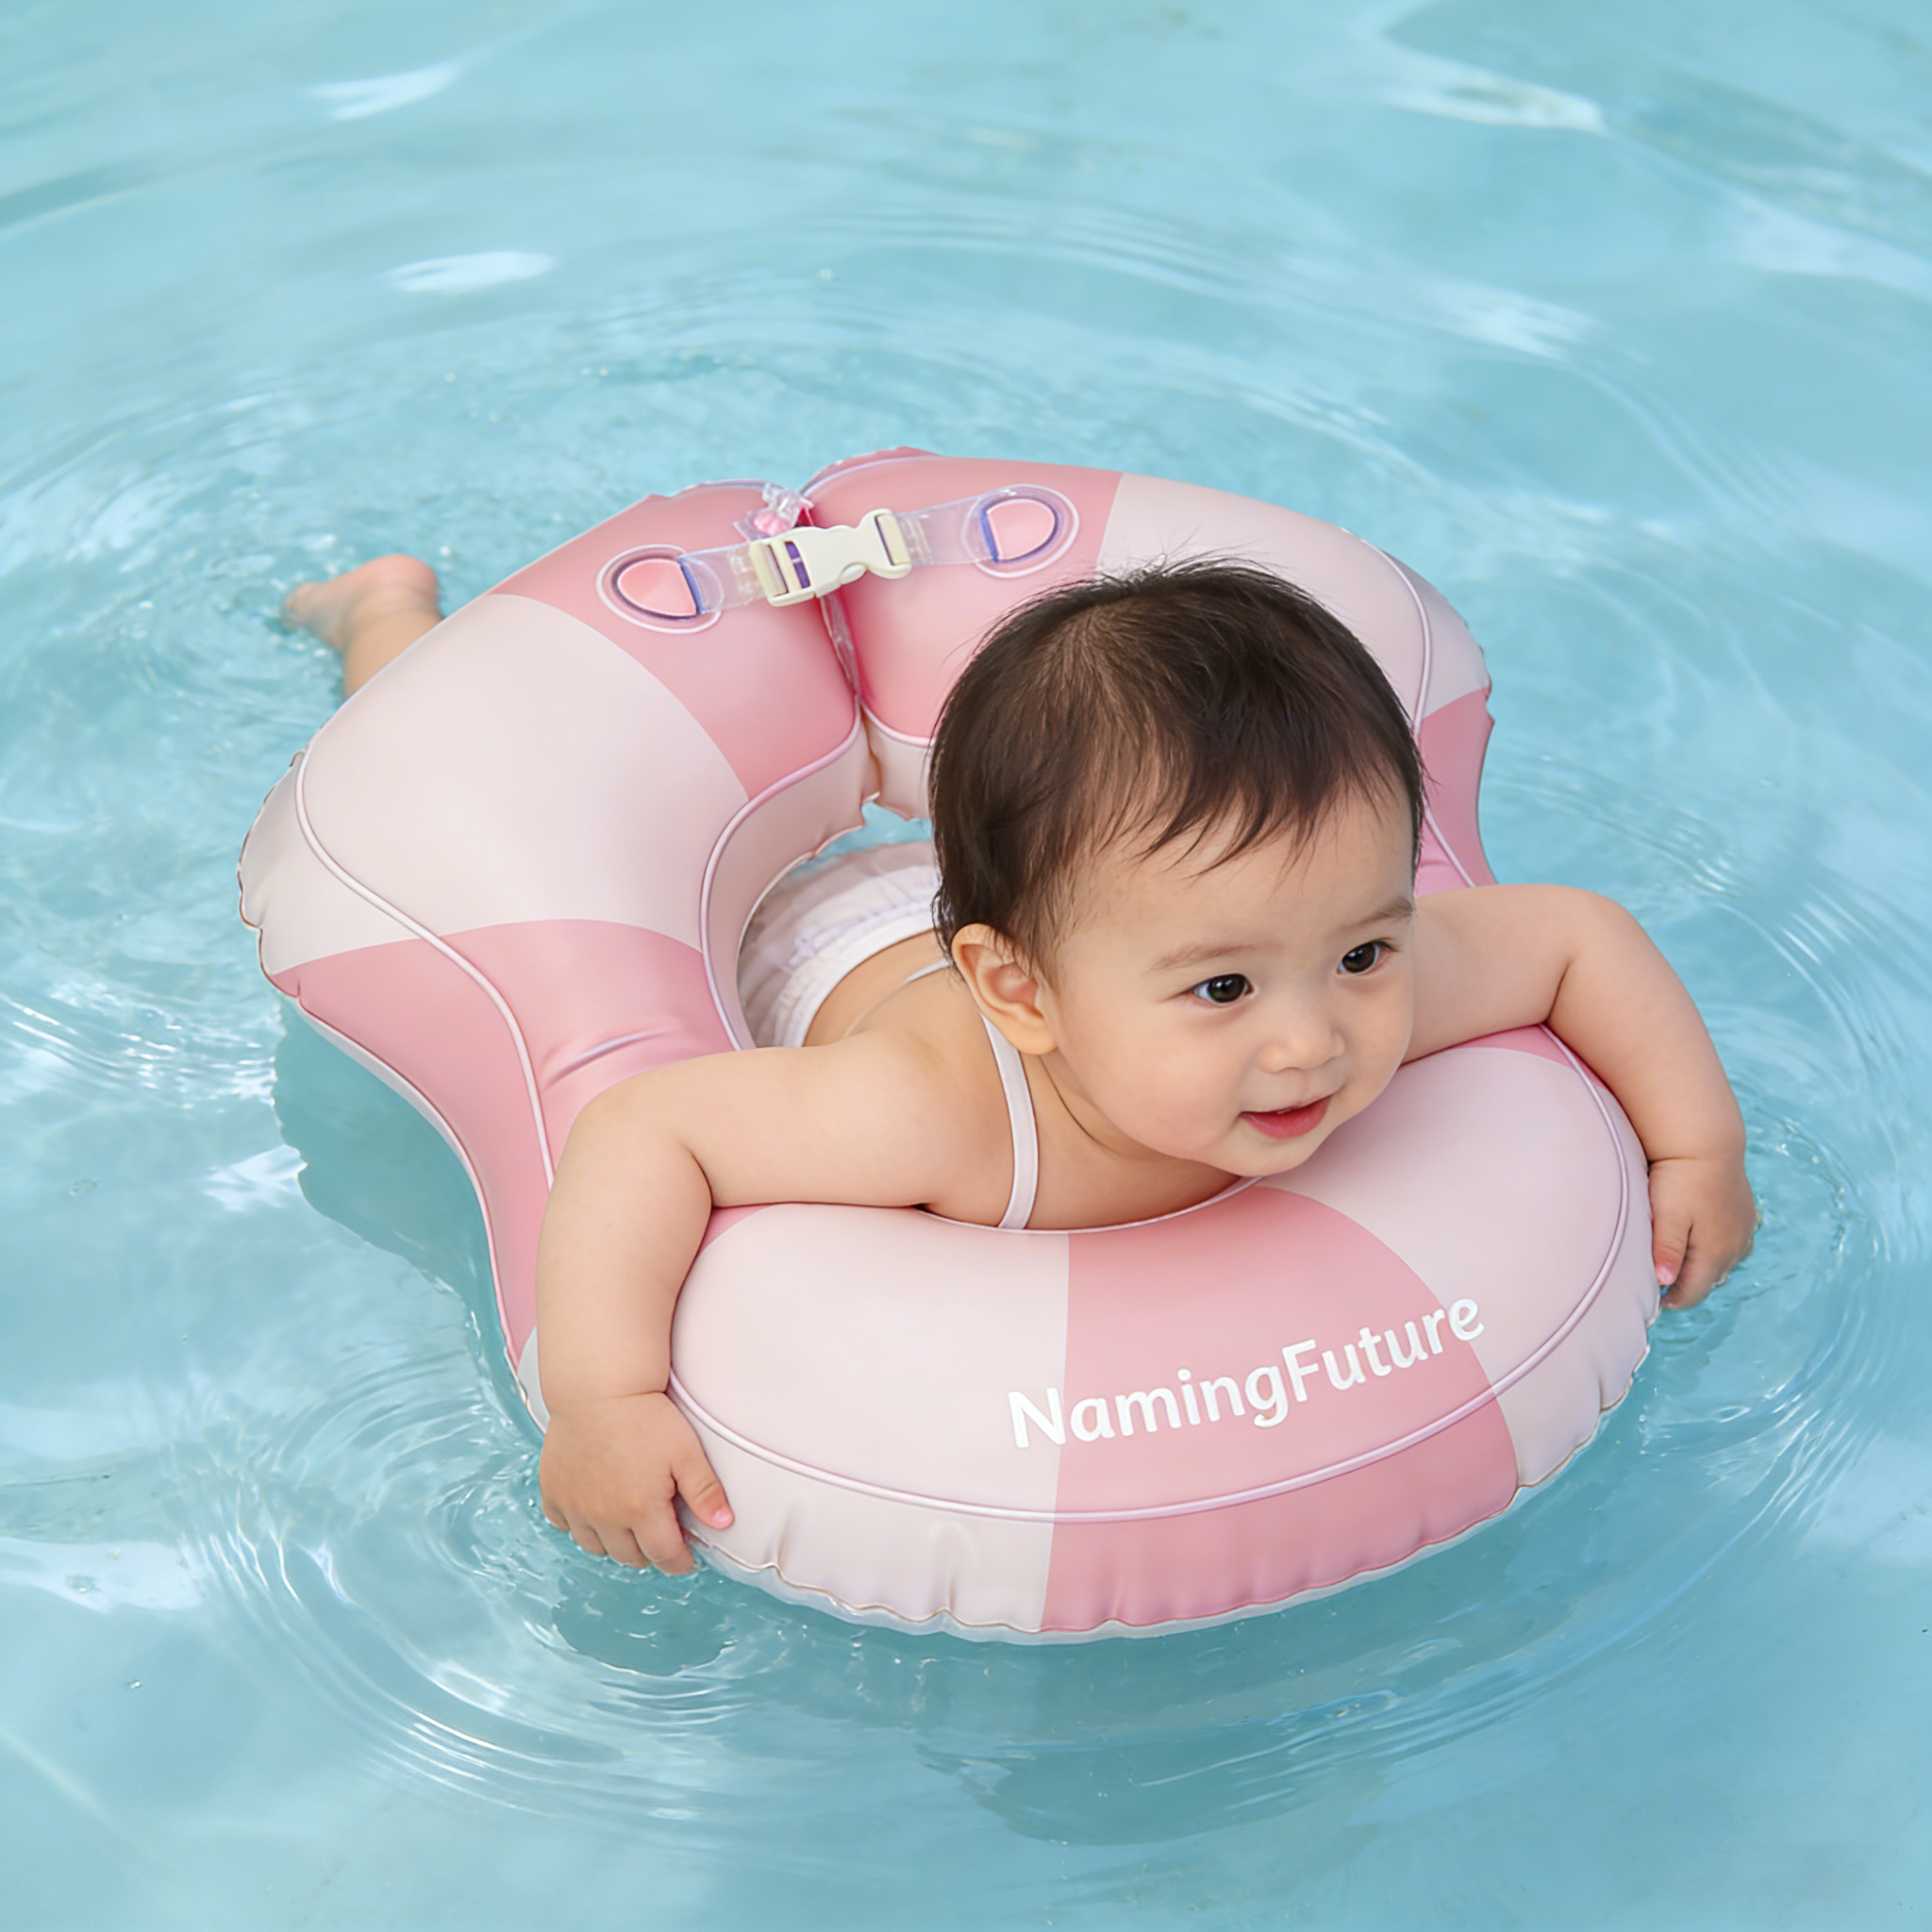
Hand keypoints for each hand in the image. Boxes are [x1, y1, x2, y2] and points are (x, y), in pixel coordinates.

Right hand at [538, 1390, 732, 1572]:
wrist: (597, 1388)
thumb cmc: (644, 1416)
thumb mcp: (686, 1452)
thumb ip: (705, 1491)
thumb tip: (723, 1522)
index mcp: (640, 1510)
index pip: (664, 1556)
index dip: (680, 1562)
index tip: (686, 1559)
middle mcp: (604, 1517)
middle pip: (629, 1557)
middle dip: (650, 1554)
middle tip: (661, 1539)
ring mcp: (575, 1506)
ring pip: (595, 1547)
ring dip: (614, 1544)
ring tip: (629, 1527)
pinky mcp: (554, 1491)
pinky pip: (562, 1524)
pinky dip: (578, 1524)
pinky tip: (592, 1510)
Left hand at [1649, 1151, 1756, 1308]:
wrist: (1706, 1141)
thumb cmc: (1681, 1178)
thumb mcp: (1666, 1215)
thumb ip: (1666, 1250)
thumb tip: (1664, 1282)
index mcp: (1714, 1253)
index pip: (1694, 1291)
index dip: (1673, 1300)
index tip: (1655, 1302)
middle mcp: (1735, 1246)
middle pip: (1710, 1279)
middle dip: (1688, 1285)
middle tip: (1664, 1285)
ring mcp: (1744, 1230)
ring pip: (1725, 1262)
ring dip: (1705, 1267)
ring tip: (1682, 1264)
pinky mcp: (1746, 1213)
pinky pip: (1736, 1242)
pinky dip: (1720, 1249)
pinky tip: (1706, 1240)